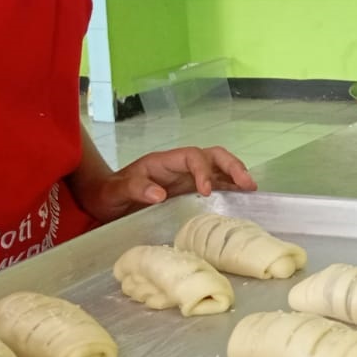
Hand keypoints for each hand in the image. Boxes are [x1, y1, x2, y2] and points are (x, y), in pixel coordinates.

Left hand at [75, 145, 256, 223]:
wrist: (104, 201)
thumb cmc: (108, 194)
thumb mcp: (114, 192)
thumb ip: (134, 188)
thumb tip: (160, 193)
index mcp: (163, 162)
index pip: (192, 156)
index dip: (203, 170)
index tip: (207, 192)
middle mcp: (178, 167)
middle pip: (213, 155)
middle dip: (232, 166)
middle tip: (247, 184)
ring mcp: (186, 179)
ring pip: (218, 168)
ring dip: (236, 176)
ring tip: (252, 191)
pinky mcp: (189, 192)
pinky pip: (215, 185)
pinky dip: (230, 190)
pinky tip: (241, 201)